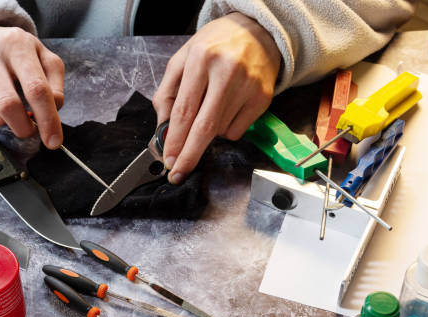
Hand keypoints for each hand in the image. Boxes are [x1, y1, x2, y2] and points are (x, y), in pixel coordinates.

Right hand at [0, 26, 64, 147]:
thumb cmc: (17, 53)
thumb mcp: (45, 60)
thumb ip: (55, 86)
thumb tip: (52, 114)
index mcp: (17, 44)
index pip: (36, 89)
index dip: (48, 119)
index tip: (54, 140)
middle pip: (9, 106)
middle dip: (24, 127)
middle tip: (30, 128)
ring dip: (6, 123)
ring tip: (8, 105)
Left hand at [153, 13, 280, 183]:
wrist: (256, 32)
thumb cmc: (214, 47)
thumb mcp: (182, 61)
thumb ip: (167, 94)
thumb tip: (164, 131)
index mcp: (200, 60)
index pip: (184, 110)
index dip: (175, 140)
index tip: (169, 160)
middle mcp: (227, 72)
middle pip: (205, 128)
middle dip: (189, 155)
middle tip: (178, 173)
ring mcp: (248, 86)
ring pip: (220, 131)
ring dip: (207, 134)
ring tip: (209, 108)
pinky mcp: (263, 98)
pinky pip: (237, 131)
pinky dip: (225, 130)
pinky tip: (226, 108)